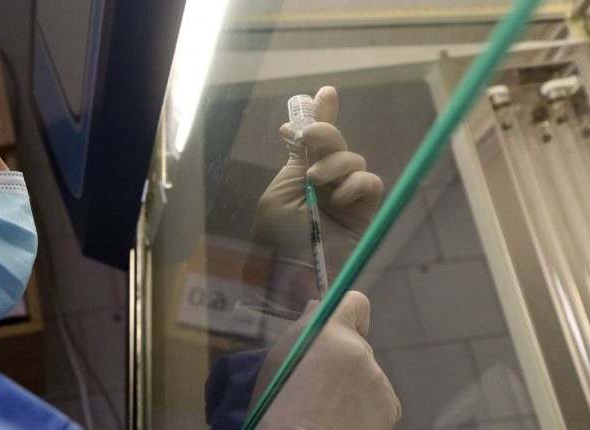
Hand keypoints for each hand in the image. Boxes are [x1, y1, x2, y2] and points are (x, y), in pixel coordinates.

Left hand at [251, 87, 382, 271]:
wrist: (290, 280)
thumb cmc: (276, 241)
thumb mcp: (280, 194)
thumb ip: (296, 159)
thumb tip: (292, 125)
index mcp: (300, 175)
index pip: (314, 140)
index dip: (321, 114)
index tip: (324, 93)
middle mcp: (325, 182)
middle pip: (336, 144)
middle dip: (325, 132)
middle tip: (310, 134)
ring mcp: (345, 197)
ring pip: (354, 160)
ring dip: (335, 162)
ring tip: (315, 179)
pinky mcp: (364, 213)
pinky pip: (371, 184)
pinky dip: (357, 183)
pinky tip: (339, 195)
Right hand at [252, 292, 400, 429]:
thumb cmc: (277, 402)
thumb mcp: (278, 359)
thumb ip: (302, 328)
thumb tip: (318, 308)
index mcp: (331, 331)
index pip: (356, 302)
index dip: (349, 315)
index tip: (338, 332)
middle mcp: (360, 350)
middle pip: (356, 346)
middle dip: (342, 360)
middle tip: (317, 385)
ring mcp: (378, 379)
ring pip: (366, 375)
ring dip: (352, 387)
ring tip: (327, 409)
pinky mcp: (390, 406)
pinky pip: (378, 400)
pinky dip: (364, 409)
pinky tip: (343, 420)